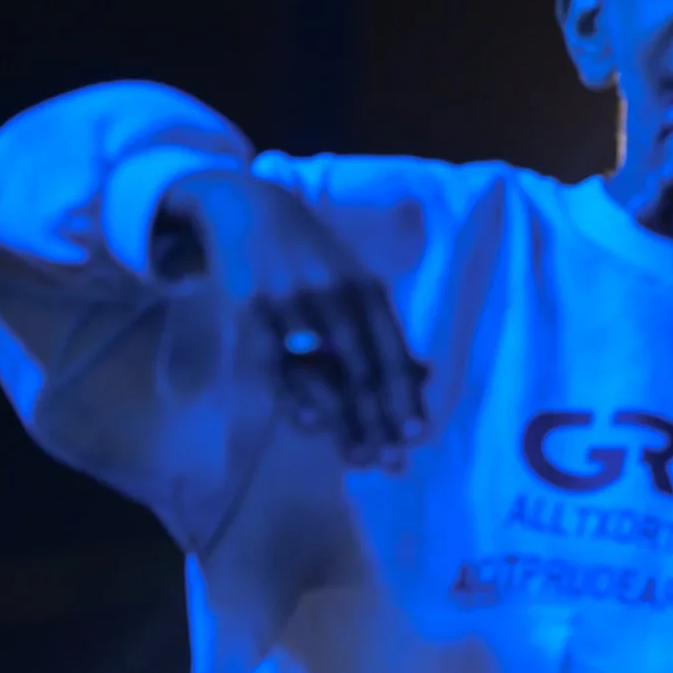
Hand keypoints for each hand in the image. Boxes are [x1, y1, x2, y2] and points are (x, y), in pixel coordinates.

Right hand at [156, 169, 428, 467]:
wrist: (250, 209)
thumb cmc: (313, 257)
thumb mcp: (355, 282)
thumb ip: (382, 329)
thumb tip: (423, 376)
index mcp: (368, 290)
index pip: (392, 352)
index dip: (405, 395)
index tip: (415, 436)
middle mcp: (337, 296)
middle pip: (362, 369)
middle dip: (378, 419)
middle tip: (391, 464)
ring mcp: (293, 302)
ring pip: (322, 372)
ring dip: (341, 419)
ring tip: (358, 456)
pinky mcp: (253, 309)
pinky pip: (276, 362)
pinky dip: (294, 394)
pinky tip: (309, 423)